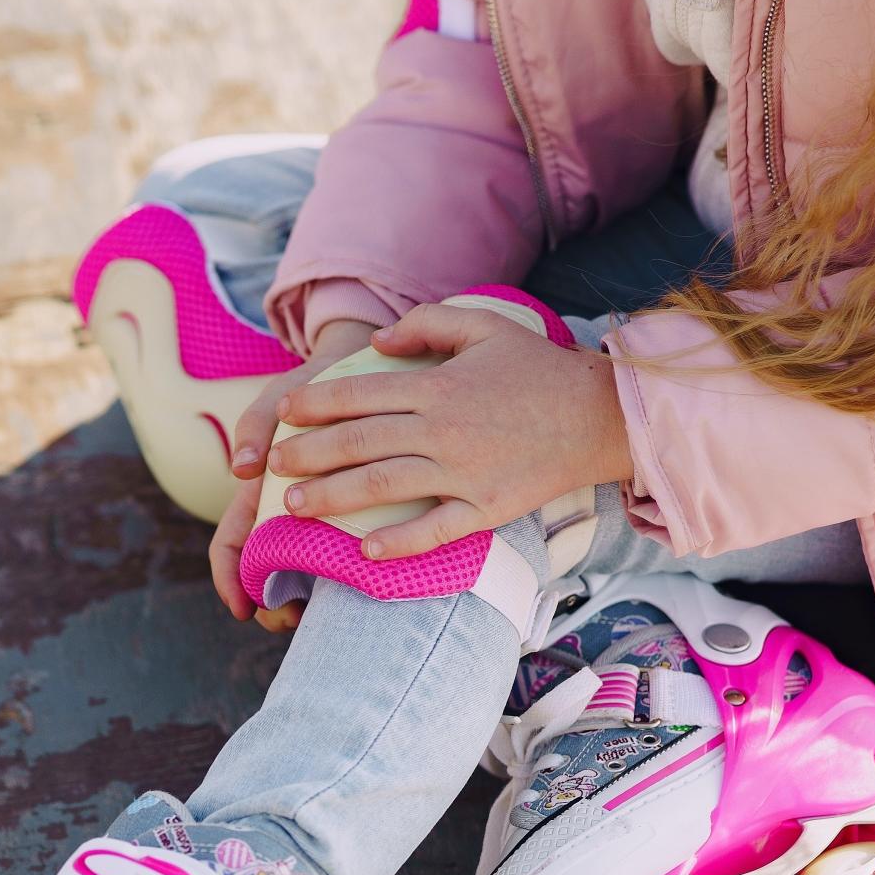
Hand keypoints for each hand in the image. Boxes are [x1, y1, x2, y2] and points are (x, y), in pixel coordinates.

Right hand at [209, 320, 377, 630]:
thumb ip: (256, 425)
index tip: (243, 608)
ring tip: (323, 616)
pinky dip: (346, 579)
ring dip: (305, 600)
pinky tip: (362, 588)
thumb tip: (241, 468)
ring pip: (304, 574)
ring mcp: (320, 518)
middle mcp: (286, 514)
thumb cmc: (316, 388)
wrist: (365, 372)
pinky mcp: (356, 516)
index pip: (232, 545)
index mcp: (259, 494)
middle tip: (292, 620)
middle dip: (271, 605)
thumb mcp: (282, 398)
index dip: (229, 580)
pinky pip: (347, 556)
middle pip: (266, 574)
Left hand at [269, 302, 633, 559]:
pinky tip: (364, 551)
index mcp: (438, 386)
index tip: (285, 413)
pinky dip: (401, 543)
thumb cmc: (538, 371)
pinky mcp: (488, 507)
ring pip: (384, 487)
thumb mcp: (485, 327)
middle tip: (274, 467)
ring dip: (334, 496)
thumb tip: (379, 339)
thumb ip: (428, 324)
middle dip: (309, 454)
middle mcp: (443, 430)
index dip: (316, 404)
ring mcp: (465, 472)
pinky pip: (437, 530)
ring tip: (295, 505)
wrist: (600, 415)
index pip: (360, 394)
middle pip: (360, 443)